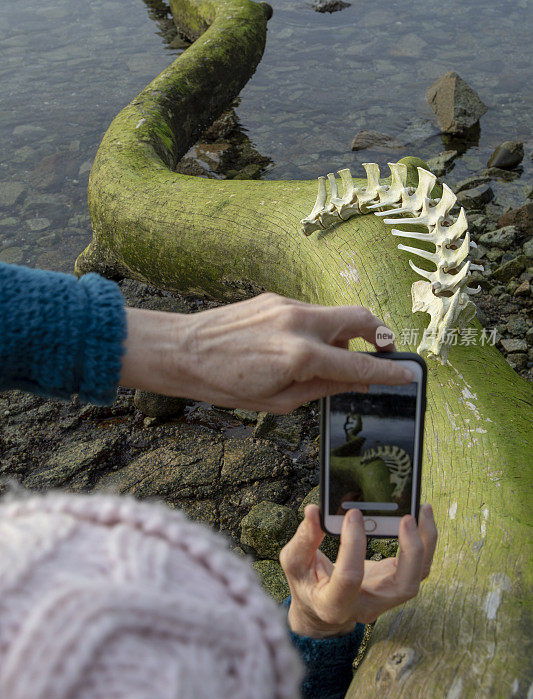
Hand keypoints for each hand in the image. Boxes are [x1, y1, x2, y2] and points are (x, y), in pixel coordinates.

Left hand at [119, 293, 412, 412]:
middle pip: (360, 318)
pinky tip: (301, 347)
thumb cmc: (224, 383)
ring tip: (332, 358)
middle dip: (380, 334)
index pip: (357, 363)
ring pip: (334, 314)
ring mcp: (287, 304)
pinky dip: (317, 329)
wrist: (183, 350)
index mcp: (300, 355)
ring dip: (344, 333)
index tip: (408, 375)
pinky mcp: (274, 298)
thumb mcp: (278, 400)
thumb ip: (323, 387)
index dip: (387, 372)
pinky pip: (309, 312)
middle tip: (383, 353)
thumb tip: (355, 381)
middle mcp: (298, 322)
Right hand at [279, 504, 436, 637]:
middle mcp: (367, 606)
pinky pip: (419, 567)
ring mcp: (385, 598)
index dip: (353, 545)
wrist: (321, 609)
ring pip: (418, 576)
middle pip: (404, 586)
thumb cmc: (307, 584)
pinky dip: (425, 542)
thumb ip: (304, 539)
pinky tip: (421, 516)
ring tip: (423, 509)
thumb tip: (314, 511)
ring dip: (426, 543)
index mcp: (334, 604)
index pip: (350, 577)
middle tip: (407, 518)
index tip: (352, 514)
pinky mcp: (394, 583)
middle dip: (411, 551)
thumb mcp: (294, 563)